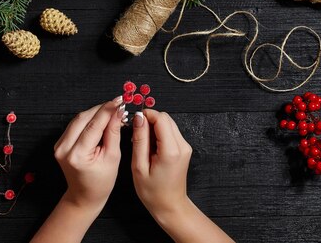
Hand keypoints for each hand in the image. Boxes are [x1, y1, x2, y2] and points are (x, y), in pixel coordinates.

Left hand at [54, 96, 125, 211]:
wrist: (84, 195)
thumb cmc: (101, 181)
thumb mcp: (113, 157)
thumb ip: (113, 132)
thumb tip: (118, 112)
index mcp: (78, 155)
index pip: (94, 125)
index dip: (108, 110)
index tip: (120, 101)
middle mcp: (64, 149)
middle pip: (84, 118)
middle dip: (102, 109)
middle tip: (117, 104)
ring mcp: (59, 146)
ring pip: (78, 119)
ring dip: (95, 112)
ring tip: (112, 111)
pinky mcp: (59, 143)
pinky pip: (75, 125)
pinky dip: (88, 119)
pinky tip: (100, 119)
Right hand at [131, 109, 234, 242]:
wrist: (169, 205)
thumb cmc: (153, 192)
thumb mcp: (139, 166)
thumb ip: (139, 140)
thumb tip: (139, 118)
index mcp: (171, 151)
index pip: (161, 119)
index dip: (146, 115)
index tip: (135, 122)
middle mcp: (182, 146)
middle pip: (166, 118)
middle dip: (150, 121)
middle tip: (137, 135)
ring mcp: (185, 147)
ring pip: (169, 123)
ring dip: (154, 128)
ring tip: (144, 144)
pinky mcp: (184, 148)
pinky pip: (171, 132)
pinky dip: (160, 134)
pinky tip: (152, 148)